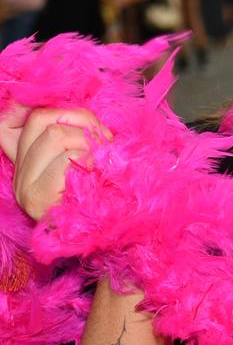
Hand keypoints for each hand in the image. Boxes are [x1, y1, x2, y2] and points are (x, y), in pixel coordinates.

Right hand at [0, 105, 108, 220]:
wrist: (99, 236)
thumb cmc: (96, 195)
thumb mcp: (83, 162)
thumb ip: (74, 139)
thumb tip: (82, 116)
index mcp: (25, 160)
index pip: (16, 120)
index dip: (49, 108)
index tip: (82, 118)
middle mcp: (20, 171)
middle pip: (42, 118)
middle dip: (81, 120)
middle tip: (104, 137)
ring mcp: (25, 185)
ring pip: (56, 134)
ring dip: (89, 139)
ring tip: (103, 156)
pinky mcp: (38, 196)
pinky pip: (67, 158)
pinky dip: (90, 158)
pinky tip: (99, 170)